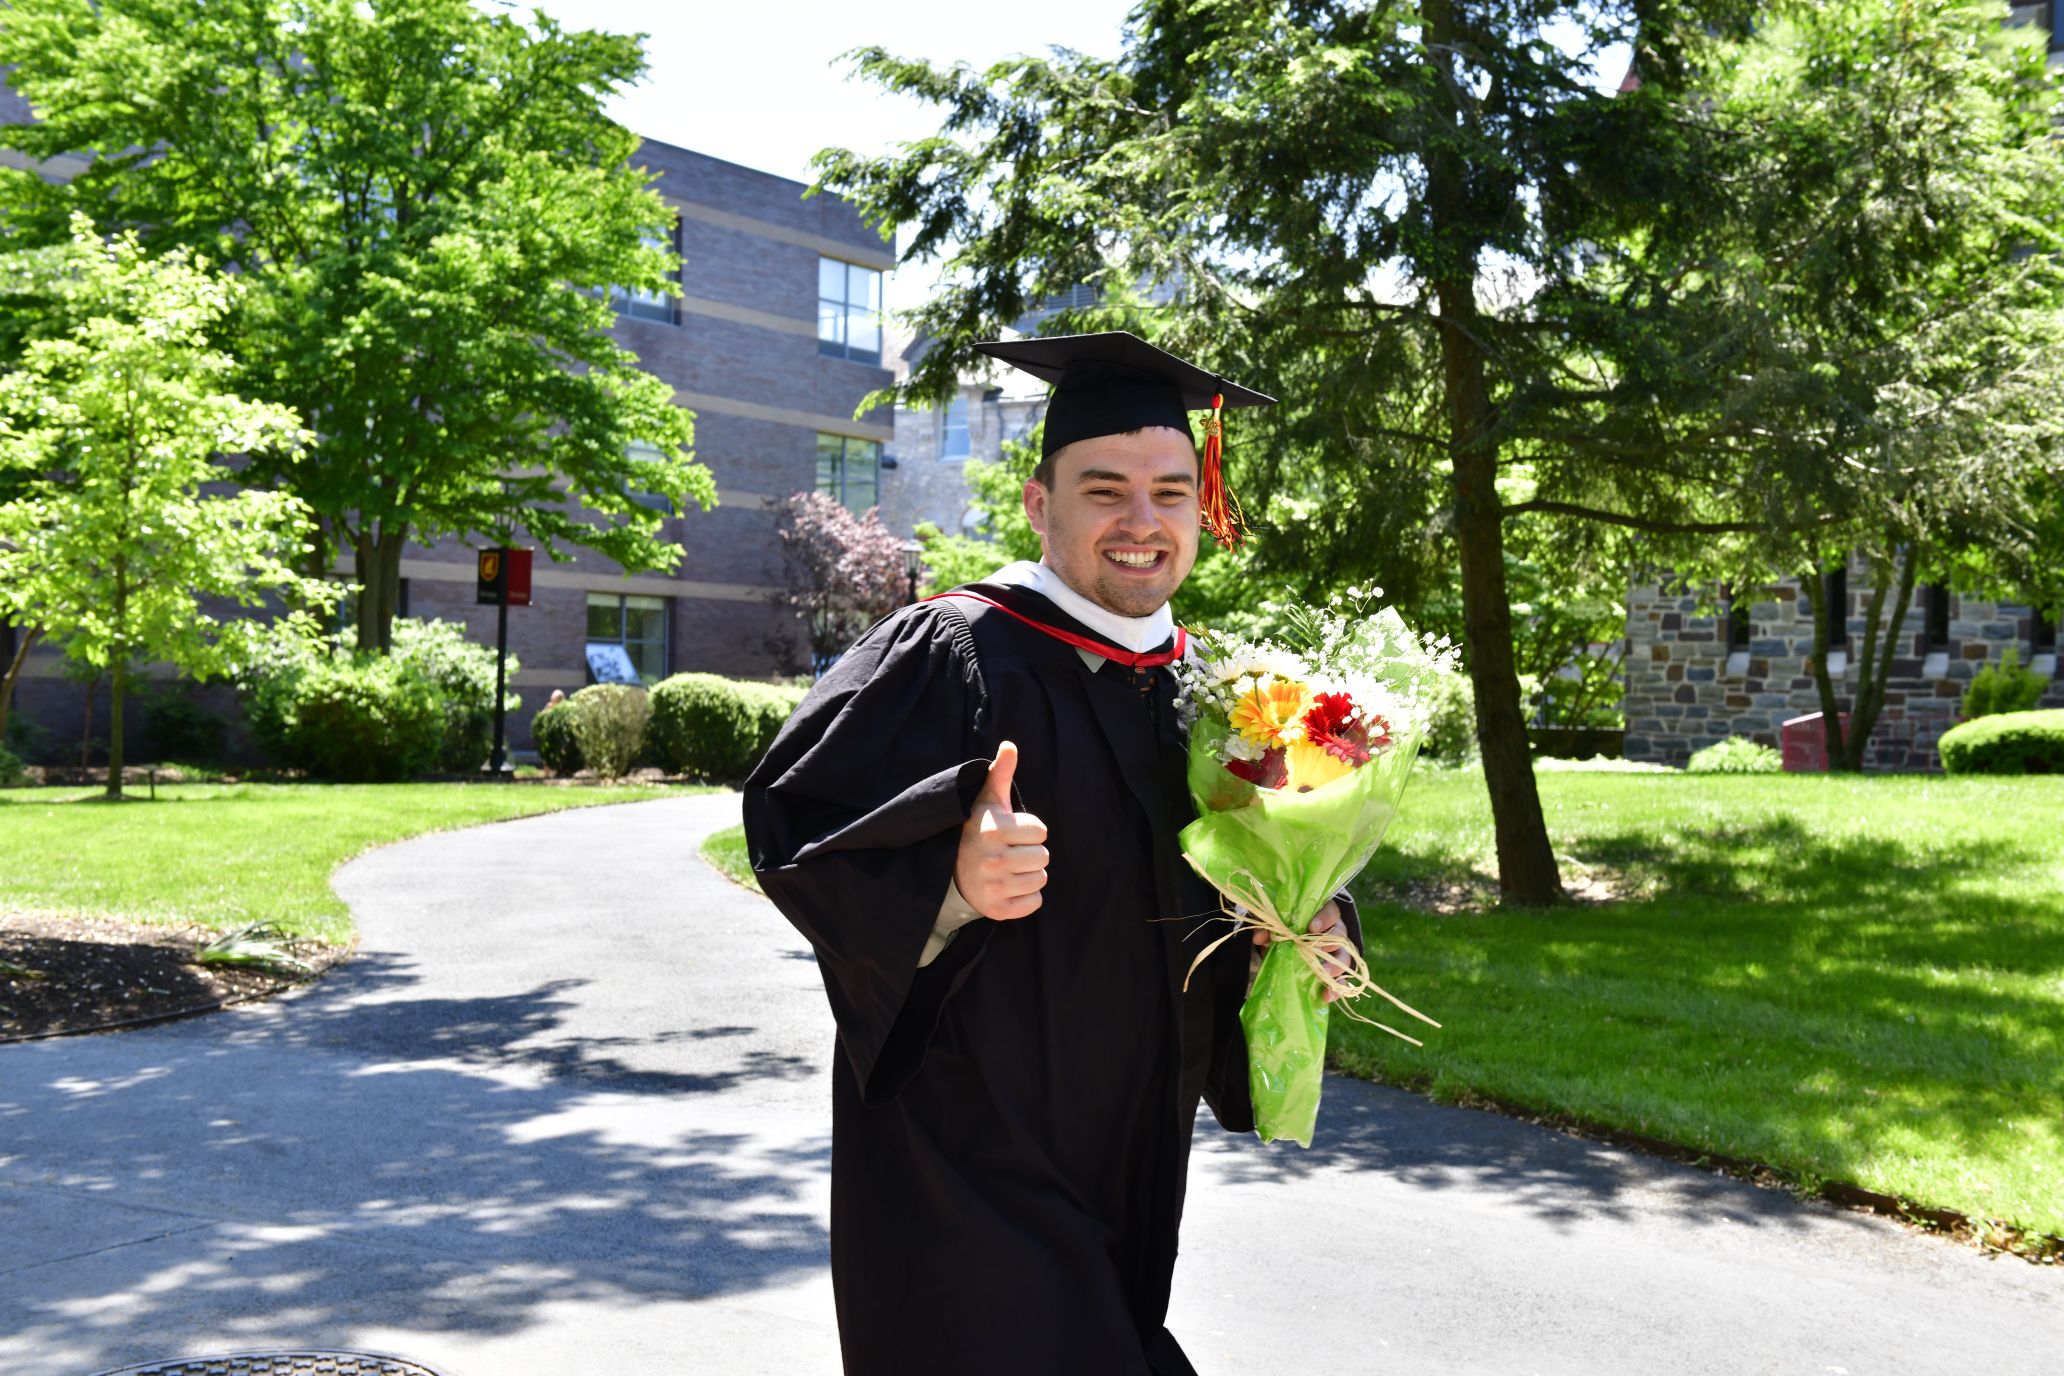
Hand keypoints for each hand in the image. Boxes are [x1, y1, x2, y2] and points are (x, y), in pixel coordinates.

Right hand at [954, 741, 1048, 920]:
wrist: (950, 871)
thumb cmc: (979, 829)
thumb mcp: (988, 800)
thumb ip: (1001, 772)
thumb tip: (1010, 745)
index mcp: (994, 830)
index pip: (1042, 832)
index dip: (1029, 831)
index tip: (1010, 832)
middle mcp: (992, 859)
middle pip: (1043, 857)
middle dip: (1030, 853)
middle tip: (1009, 852)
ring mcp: (994, 886)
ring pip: (1041, 879)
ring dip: (1029, 874)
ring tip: (1008, 868)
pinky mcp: (997, 909)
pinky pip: (1034, 903)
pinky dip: (1026, 897)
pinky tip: (1008, 886)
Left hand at [1253, 898, 1353, 1002]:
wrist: (1289, 943)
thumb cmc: (1286, 927)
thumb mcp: (1277, 924)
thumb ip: (1269, 926)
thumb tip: (1259, 938)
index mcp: (1323, 915)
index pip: (1331, 912)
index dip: (1325, 918)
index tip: (1312, 927)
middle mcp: (1334, 932)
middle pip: (1341, 936)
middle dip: (1331, 944)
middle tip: (1319, 951)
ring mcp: (1336, 953)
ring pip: (1344, 957)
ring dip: (1336, 966)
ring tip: (1324, 974)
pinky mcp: (1333, 972)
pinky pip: (1341, 980)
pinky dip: (1336, 988)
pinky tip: (1327, 996)